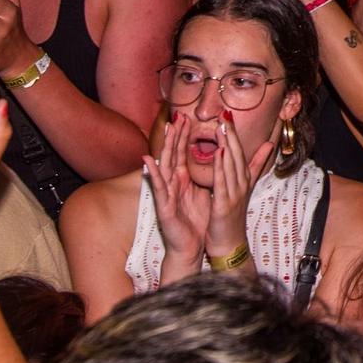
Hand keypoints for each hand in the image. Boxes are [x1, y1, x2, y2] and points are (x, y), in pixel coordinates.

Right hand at [143, 115, 211, 262]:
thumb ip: (204, 176)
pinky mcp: (164, 206)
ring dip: (165, 147)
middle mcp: (173, 183)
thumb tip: (213, 158)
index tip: (186, 117)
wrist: (191, 246)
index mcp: (183, 180)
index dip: (183, 135)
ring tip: (166, 130)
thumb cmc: (196, 220)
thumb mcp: (203, 192)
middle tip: (177, 116)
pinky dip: (154, 174)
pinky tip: (148, 162)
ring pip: (165, 166)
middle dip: (175, 135)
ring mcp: (167, 193)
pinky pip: (159, 188)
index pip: (182, 153)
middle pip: (172, 155)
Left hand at [205, 114, 274, 258]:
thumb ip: (255, 165)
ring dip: (227, 145)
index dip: (235, 134)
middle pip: (237, 155)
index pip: (240, 152)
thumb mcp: (245, 188)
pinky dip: (221, 167)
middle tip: (225, 114)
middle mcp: (241, 184)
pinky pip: (223, 182)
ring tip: (222, 127)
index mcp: (244, 179)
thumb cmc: (232, 217)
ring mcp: (235, 194)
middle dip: (232, 134)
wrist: (230, 244)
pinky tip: (218, 153)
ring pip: (231, 165)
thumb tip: (269, 144)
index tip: (228, 115)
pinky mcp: (225, 205)